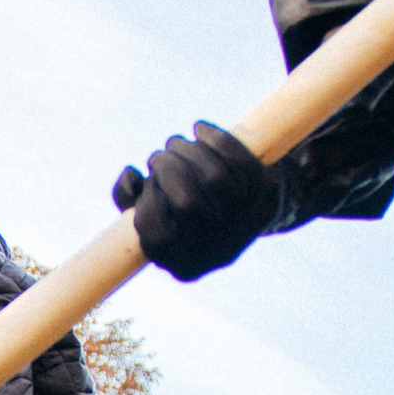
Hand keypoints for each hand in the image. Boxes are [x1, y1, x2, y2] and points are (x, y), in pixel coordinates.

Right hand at [112, 121, 279, 280]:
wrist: (244, 207)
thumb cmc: (183, 209)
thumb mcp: (150, 210)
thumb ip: (127, 198)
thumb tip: (132, 177)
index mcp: (184, 266)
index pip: (157, 234)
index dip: (147, 201)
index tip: (148, 183)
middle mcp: (218, 252)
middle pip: (188, 202)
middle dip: (167, 169)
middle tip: (160, 156)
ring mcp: (246, 223)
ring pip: (214, 177)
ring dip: (187, 150)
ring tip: (176, 143)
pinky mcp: (265, 195)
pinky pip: (239, 160)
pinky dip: (215, 137)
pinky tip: (199, 128)